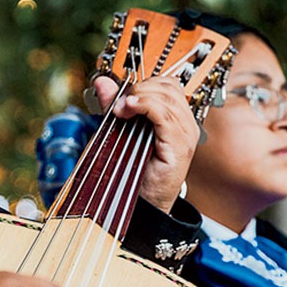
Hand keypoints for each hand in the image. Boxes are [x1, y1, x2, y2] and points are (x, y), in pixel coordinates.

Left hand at [93, 75, 197, 212]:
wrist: (142, 204)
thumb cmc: (132, 172)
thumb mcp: (119, 131)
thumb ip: (113, 106)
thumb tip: (101, 82)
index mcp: (175, 119)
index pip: (167, 85)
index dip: (143, 84)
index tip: (120, 97)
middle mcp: (185, 124)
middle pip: (168, 87)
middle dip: (140, 88)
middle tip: (118, 104)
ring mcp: (185, 134)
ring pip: (167, 97)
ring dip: (139, 97)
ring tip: (120, 110)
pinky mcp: (179, 146)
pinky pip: (165, 114)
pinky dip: (146, 106)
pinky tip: (130, 109)